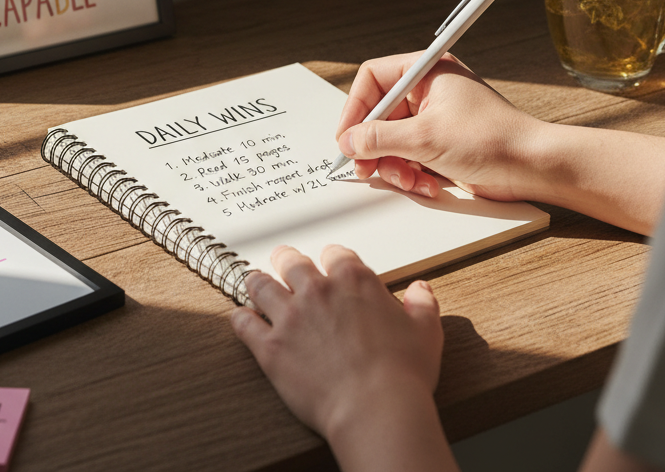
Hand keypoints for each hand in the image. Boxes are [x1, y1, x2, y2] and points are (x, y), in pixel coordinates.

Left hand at [231, 245, 455, 471]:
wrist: (375, 409)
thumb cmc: (403, 374)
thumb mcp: (426, 333)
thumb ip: (422, 306)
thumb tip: (421, 290)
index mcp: (354, 280)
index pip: (336, 254)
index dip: (332, 259)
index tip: (330, 265)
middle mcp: (317, 290)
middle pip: (292, 262)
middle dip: (288, 261)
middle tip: (285, 262)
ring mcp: (290, 316)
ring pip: (261, 285)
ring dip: (258, 282)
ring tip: (255, 281)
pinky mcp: (270, 346)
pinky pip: (244, 324)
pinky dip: (239, 319)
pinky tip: (238, 317)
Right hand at [334, 54, 545, 203]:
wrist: (533, 167)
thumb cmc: (492, 139)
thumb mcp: (426, 138)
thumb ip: (380, 138)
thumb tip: (348, 142)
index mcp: (426, 72)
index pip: (373, 80)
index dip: (355, 109)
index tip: (346, 138)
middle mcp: (428, 91)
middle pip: (379, 115)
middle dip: (374, 145)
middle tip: (366, 168)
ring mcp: (434, 119)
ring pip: (391, 140)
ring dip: (395, 165)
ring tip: (408, 180)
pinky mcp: (440, 144)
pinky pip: (408, 156)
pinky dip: (411, 173)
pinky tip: (427, 184)